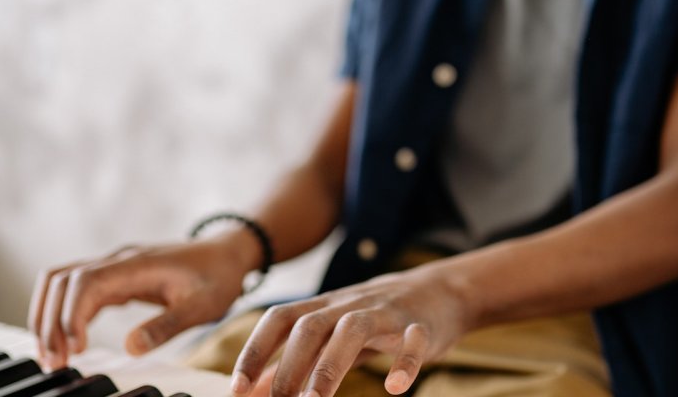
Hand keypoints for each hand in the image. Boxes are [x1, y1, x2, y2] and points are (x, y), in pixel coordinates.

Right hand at [28, 237, 254, 368]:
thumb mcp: (202, 306)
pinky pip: (77, 289)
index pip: (87, 281)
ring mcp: (115, 266)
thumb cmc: (218, 277)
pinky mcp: (116, 277)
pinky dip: (64, 313)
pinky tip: (68, 341)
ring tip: (51, 354)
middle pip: (62, 280)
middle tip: (53, 361)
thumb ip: (167, 325)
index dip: (71, 314)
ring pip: (62, 282)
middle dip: (50, 320)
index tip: (74, 348)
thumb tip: (130, 349)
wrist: (228, 254)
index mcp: (138, 264)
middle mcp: (119, 260)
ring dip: (50, 315)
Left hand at [230, 263, 472, 396]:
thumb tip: (254, 387)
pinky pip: (413, 341)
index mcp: (325, 306)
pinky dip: (404, 364)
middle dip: (288, 366)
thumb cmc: (376, 317)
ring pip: (353, 330)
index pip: (280, 318)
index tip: (237, 388)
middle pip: (310, 326)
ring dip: (329, 367)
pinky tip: (395, 388)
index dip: (255, 350)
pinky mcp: (421, 325)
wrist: (440, 290)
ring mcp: (386, 312)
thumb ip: (297, 358)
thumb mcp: (334, 331)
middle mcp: (350, 304)